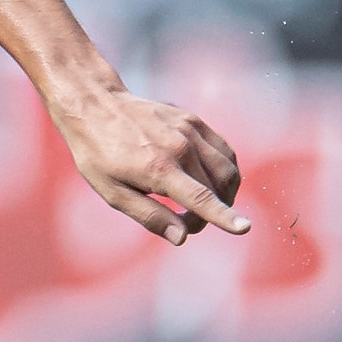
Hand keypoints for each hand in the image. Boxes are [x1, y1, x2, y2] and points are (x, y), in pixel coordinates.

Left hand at [54, 89, 247, 246]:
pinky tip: (208, 179)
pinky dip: (225, 171)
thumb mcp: (112, 192)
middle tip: (185, 221)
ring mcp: (190, 130)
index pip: (200, 198)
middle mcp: (181, 147)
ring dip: (224, 194)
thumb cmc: (98, 153)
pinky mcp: (194, 120)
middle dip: (209, 214)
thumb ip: (150, 216)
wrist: (96, 105)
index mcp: (158, 168)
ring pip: (228, 170)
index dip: (224, 217)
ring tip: (202, 203)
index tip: (244, 228)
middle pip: (216, 190)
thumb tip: (182, 237)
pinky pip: (224, 151)